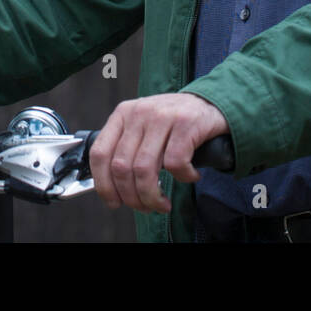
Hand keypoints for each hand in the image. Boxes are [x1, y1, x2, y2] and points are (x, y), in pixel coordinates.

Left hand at [89, 93, 229, 213]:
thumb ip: (126, 149)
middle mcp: (139, 112)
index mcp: (123, 114)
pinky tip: (190, 176)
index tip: (114, 203)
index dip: (104, 185)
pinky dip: (182, 178)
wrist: (211, 102)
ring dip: (153, 197)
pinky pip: (175, 163)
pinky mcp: (186, 123)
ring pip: (144, 170)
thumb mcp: (143, 127)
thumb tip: (112, 190)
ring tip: (163, 204)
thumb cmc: (173, 123)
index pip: (99, 153)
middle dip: (132, 198)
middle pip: (122, 167)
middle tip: (146, 207)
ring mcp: (162, 116)